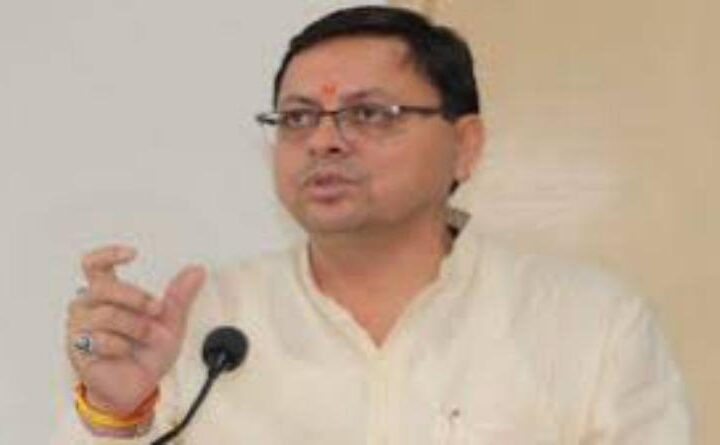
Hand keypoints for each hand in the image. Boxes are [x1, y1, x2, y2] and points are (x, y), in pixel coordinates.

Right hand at [66, 245, 205, 415]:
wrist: (139, 387)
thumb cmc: (148, 352)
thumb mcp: (171, 322)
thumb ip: (180, 296)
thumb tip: (197, 270)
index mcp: (107, 294)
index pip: (94, 265)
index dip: (108, 254)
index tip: (133, 254)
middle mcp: (88, 307)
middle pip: (104, 287)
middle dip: (137, 297)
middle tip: (158, 309)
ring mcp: (80, 328)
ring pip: (106, 314)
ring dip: (135, 326)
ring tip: (147, 337)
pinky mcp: (77, 350)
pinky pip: (99, 340)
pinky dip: (121, 346)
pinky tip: (125, 352)